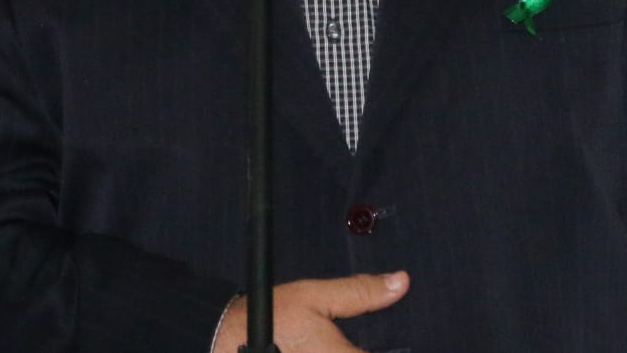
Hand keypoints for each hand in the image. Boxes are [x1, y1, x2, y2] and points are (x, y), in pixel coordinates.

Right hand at [211, 272, 409, 351]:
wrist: (225, 339)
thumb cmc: (271, 316)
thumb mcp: (315, 297)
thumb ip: (360, 293)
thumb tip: (401, 281)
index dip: (390, 350)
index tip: (385, 342)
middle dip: (357, 348)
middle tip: (347, 337)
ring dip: (345, 352)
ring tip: (328, 342)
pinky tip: (320, 350)